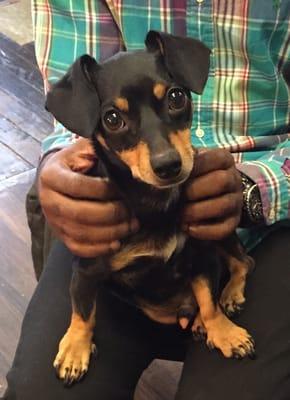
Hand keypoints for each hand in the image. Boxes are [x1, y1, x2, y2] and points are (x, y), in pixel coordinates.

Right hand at [38, 138, 137, 256]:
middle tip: (132, 212)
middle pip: (80, 214)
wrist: (54, 178)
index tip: (123, 189)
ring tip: (131, 226)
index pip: (78, 186)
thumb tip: (126, 156)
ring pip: (81, 233)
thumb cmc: (74, 163)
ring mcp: (53, 221)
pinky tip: (116, 243)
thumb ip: (99, 150)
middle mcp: (48, 201)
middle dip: (111, 214)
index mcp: (51, 176)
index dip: (104, 190)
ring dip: (111, 232)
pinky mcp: (60, 235)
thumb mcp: (82, 150)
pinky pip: (78, 248)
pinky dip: (99, 248)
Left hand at [182, 148, 242, 239]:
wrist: (208, 196)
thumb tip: (167, 160)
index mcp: (224, 160)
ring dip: (196, 211)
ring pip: (222, 206)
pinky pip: (224, 228)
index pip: (216, 159)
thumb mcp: (190, 164)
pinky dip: (204, 230)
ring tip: (179, 215)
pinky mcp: (233, 221)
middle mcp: (234, 179)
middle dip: (194, 191)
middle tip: (177, 197)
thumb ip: (182, 160)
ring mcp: (235, 201)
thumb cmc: (194, 177)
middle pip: (221, 181)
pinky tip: (187, 227)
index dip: (195, 167)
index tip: (176, 175)